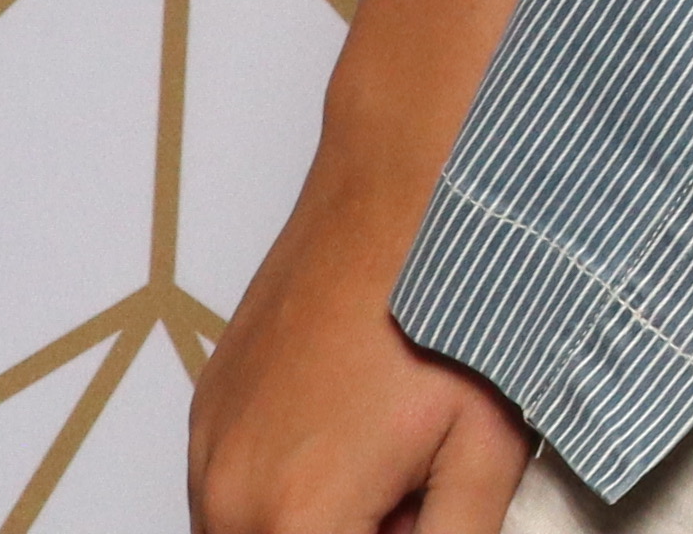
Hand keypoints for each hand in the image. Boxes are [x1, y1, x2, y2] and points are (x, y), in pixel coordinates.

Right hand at [184, 187, 530, 533]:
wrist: (404, 193)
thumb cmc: (451, 308)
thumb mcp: (485, 453)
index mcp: (294, 518)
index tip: (423, 513)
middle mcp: (226, 492)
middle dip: (359, 533)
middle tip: (417, 488)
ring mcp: (207, 444)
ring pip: (253, 531)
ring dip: (321, 517)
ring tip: (395, 454)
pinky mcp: (208, 406)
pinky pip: (237, 483)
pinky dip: (291, 482)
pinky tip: (358, 426)